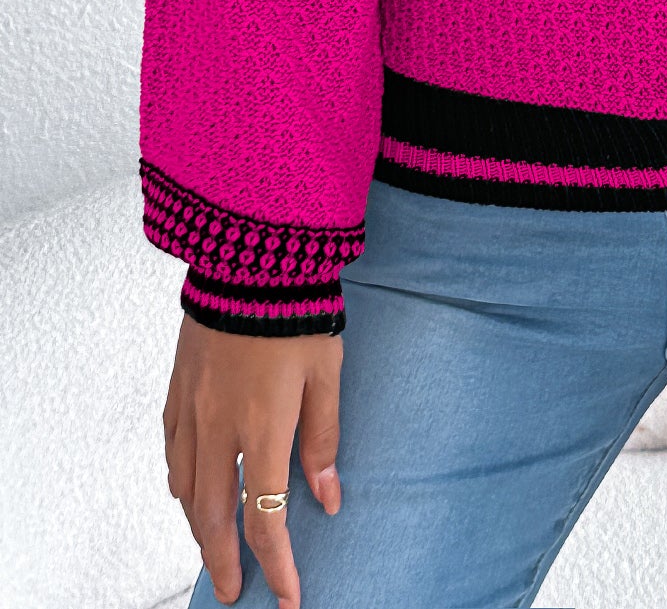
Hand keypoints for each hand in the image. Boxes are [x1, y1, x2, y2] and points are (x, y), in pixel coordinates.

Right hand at [163, 312, 343, 608]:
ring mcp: (191, 411)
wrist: (249, 259)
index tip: (288, 596)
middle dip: (225, 562)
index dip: (277, 564)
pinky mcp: (177, 390)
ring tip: (214, 548)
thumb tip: (327, 498)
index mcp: (261, 429)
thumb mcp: (326, 375)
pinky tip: (187, 491)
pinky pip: (171, 452)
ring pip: (185, 490)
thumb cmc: (296, 313)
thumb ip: (323, 439)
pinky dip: (179, 483)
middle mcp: (218, 429)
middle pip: (213, 517)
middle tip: (235, 592)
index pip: (264, 518)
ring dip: (199, 528)